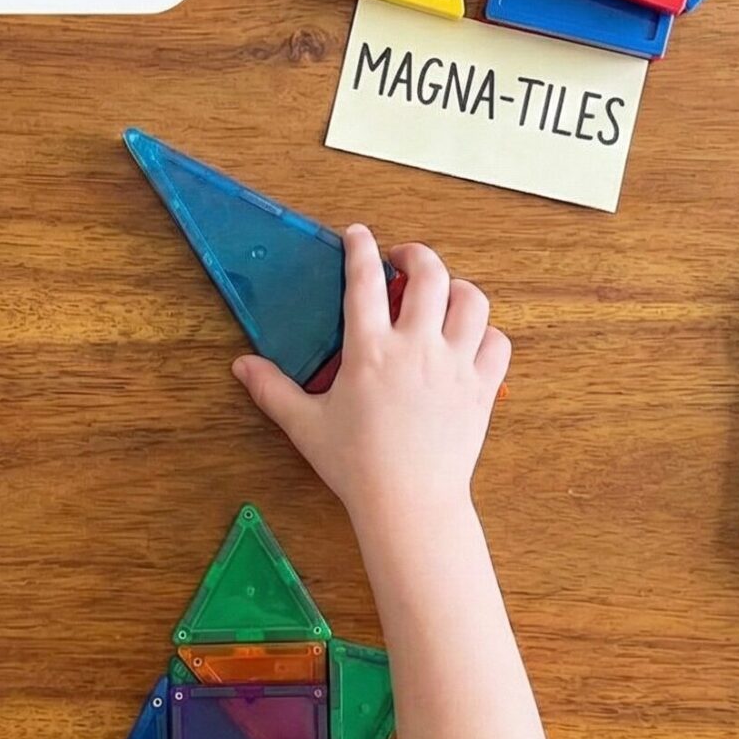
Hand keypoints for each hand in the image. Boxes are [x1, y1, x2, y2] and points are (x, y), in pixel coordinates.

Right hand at [232, 226, 510, 529]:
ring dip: (456, 288)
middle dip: (416, 255)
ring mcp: (454, 366)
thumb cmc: (355, 466)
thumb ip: (272, 390)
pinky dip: (486, 333)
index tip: (359, 234)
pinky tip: (468, 340)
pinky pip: (497, 343)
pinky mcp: (482, 388)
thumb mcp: (306, 425)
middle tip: (403, 261)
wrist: (409, 504)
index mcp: (369, 351)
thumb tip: (241, 366)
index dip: (361, 247)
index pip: (364, 280)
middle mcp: (416, 348)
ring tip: (440, 296)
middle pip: (429, 274)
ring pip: (471, 301)